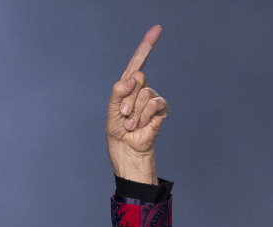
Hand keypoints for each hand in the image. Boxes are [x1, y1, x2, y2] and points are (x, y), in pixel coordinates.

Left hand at [106, 25, 167, 183]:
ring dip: (135, 112)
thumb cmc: (118, 134)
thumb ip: (118, 93)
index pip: (137, 62)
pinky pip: (155, 103)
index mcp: (127, 87)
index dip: (147, 46)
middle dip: (127, 99)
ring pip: (144, 93)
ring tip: (131, 125)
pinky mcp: (160, 110)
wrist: (128, 152)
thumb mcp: (111, 112)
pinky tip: (141, 126)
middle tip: (123, 116)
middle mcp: (141, 90)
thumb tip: (132, 78)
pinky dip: (145, 116)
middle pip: (138, 78)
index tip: (158, 29)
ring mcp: (151, 99)